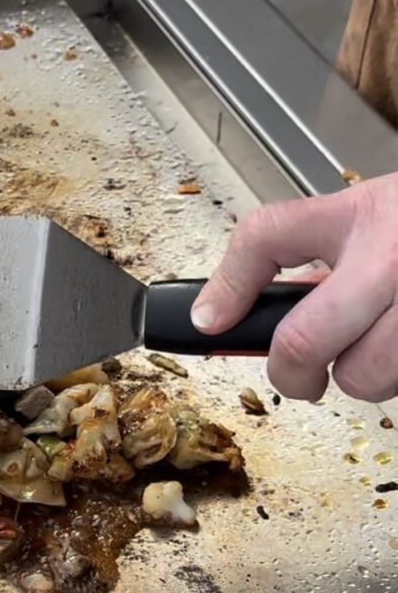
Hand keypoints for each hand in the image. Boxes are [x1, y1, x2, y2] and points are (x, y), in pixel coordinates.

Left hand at [191, 176, 397, 401]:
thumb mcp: (354, 212)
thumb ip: (284, 249)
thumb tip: (216, 312)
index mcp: (365, 221)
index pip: (267, 240)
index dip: (229, 287)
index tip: (212, 322)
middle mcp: (396, 265)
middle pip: (306, 342)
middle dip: (294, 371)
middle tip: (303, 369)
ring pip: (368, 380)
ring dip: (363, 375)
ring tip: (374, 342)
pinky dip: (396, 373)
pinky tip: (395, 344)